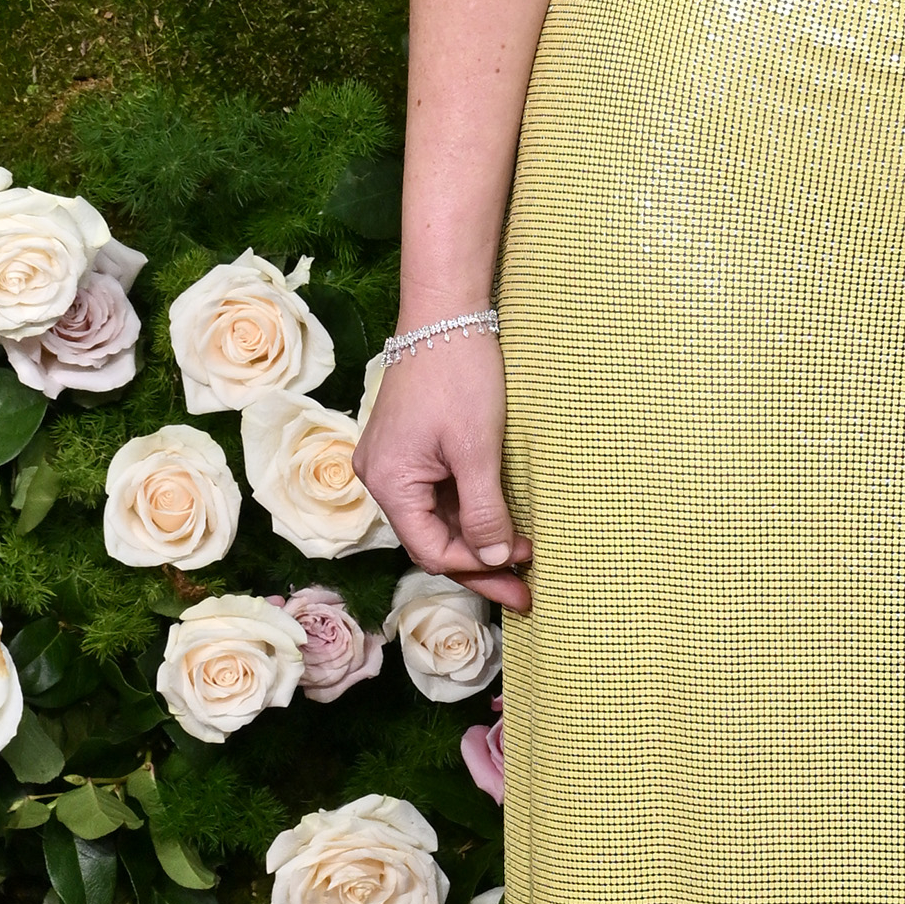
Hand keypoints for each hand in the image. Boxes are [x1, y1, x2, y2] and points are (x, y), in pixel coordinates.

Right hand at [354, 334, 533, 612]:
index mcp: (388, 482)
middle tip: (524, 590)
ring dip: (477, 538)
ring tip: (520, 559)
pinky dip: (469, 510)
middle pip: (432, 539)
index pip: (431, 550)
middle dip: (480, 563)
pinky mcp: (409, 448)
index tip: (521, 569)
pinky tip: (499, 522)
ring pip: (436, 518)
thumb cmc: (459, 375)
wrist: (445, 313)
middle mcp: (380, 477)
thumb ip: (484, 509)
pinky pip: (437, 494)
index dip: (478, 565)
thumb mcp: (477, 449)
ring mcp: (393, 462)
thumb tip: (496, 558)